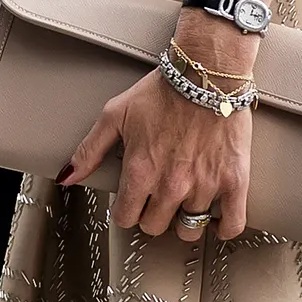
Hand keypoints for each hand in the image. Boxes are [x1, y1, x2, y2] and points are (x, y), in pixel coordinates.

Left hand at [65, 64, 252, 243]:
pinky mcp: (235, 181)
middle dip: (152, 214)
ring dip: (185, 218)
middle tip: (157, 197)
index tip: (133, 200)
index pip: (126, 218)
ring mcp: (205, 185)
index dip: (127, 210)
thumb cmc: (162, 91)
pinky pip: (232, 224)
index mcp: (141, 171)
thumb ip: (89, 150)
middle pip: (155, 226)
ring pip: (189, 228)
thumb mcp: (115, 115)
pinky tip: (217, 220)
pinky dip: (224, 228)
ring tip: (185, 201)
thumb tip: (67, 177)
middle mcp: (171, 184)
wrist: (207, 73)